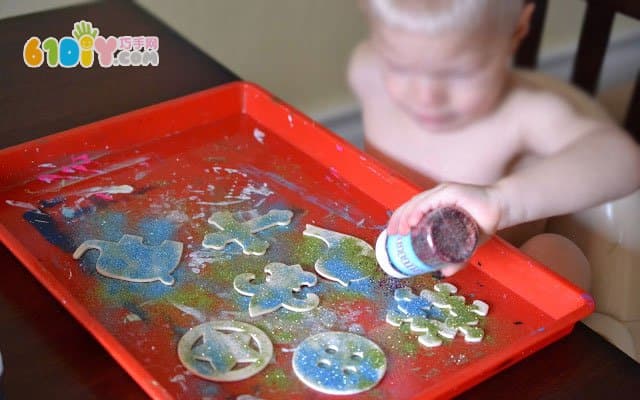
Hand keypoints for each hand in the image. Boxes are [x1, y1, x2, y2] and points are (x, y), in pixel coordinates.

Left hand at [386, 182, 503, 275]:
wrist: (502, 209)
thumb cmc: (482, 221)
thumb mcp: (465, 243)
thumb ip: (456, 258)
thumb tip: (444, 272)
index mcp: (434, 204)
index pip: (411, 210)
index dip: (398, 220)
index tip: (391, 235)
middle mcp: (436, 196)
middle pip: (410, 206)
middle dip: (398, 220)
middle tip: (392, 236)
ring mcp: (443, 192)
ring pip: (417, 202)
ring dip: (405, 216)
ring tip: (400, 230)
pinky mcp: (451, 192)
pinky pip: (430, 200)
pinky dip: (419, 210)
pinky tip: (412, 220)